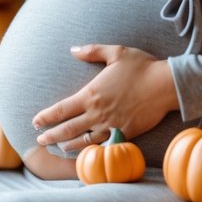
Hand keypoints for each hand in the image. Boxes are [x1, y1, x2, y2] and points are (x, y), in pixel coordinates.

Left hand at [32, 44, 178, 151]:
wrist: (166, 85)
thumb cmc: (142, 66)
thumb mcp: (116, 52)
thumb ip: (92, 51)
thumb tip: (73, 50)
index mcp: (91, 94)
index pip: (61, 109)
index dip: (46, 117)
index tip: (35, 121)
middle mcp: (97, 113)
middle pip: (67, 129)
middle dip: (51, 135)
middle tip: (40, 139)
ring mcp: (111, 125)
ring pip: (83, 141)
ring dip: (68, 145)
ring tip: (59, 147)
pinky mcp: (125, 133)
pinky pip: (103, 145)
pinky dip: (91, 150)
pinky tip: (86, 151)